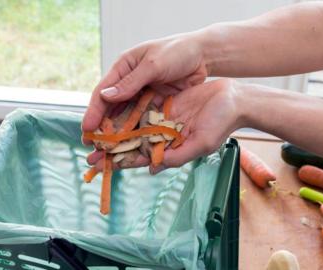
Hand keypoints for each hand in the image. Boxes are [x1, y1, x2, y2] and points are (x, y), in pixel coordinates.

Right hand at [82, 32, 208, 135]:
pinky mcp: (157, 101)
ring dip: (118, 132)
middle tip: (93, 146)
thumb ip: (131, 82)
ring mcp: (144, 92)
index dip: (94, 111)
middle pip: (112, 107)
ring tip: (108, 150)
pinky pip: (143, 118)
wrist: (204, 55)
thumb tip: (106, 96)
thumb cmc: (178, 51)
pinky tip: (130, 143)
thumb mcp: (153, 65)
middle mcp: (130, 81)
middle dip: (102, 126)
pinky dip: (136, 130)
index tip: (87, 129)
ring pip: (126, 115)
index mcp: (124, 67)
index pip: (103, 92)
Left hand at [87, 79, 244, 172]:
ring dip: (115, 130)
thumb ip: (177, 157)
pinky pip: (142, 106)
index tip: (100, 167)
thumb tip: (153, 169)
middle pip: (132, 144)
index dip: (120, 162)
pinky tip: (110, 110)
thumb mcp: (201, 144)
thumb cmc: (222, 124)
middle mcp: (163, 135)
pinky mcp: (165, 103)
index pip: (141, 158)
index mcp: (171, 149)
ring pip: (134, 126)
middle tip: (89, 155)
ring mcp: (163, 118)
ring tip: (94, 134)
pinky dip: (127, 109)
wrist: (233, 99)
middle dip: (112, 150)